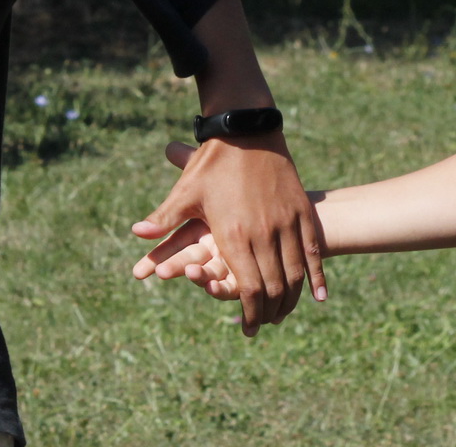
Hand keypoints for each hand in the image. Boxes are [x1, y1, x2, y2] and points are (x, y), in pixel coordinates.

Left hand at [129, 136, 325, 334]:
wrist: (248, 128)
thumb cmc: (213, 161)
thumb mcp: (186, 189)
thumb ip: (165, 218)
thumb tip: (137, 234)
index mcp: (233, 233)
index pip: (248, 287)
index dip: (251, 312)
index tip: (249, 328)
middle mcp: (263, 232)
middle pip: (275, 287)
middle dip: (271, 312)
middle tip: (265, 326)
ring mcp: (286, 221)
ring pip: (295, 273)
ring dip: (292, 299)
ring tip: (285, 314)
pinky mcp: (300, 211)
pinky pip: (312, 250)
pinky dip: (317, 276)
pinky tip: (319, 296)